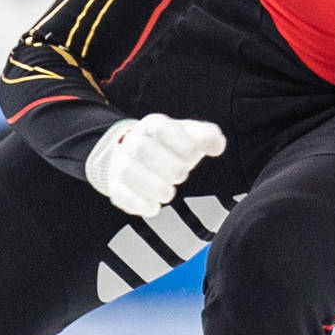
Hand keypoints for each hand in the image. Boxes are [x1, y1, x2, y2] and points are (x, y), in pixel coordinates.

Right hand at [82, 113, 224, 219]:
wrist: (135, 155)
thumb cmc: (170, 146)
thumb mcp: (190, 136)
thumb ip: (207, 137)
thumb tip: (217, 146)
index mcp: (153, 126)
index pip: (161, 127)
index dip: (179, 141)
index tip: (194, 153)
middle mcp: (134, 142)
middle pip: (142, 149)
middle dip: (164, 164)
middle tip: (182, 175)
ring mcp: (122, 164)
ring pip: (129, 171)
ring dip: (150, 184)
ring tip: (168, 194)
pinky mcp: (117, 186)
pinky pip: (120, 193)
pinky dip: (136, 202)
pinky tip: (153, 208)